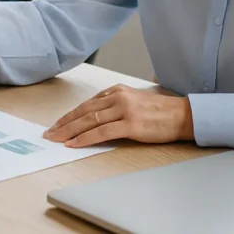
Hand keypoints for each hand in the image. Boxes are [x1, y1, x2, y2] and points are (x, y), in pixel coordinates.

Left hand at [43, 84, 193, 147]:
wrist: (183, 115)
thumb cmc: (160, 111)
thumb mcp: (134, 101)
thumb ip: (115, 105)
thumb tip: (94, 118)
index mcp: (117, 90)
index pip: (87, 103)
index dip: (70, 115)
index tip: (57, 124)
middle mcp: (118, 97)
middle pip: (84, 111)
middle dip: (64, 123)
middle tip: (50, 133)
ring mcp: (124, 110)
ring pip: (89, 120)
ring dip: (69, 131)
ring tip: (56, 139)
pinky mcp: (131, 125)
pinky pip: (102, 132)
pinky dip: (85, 138)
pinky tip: (74, 143)